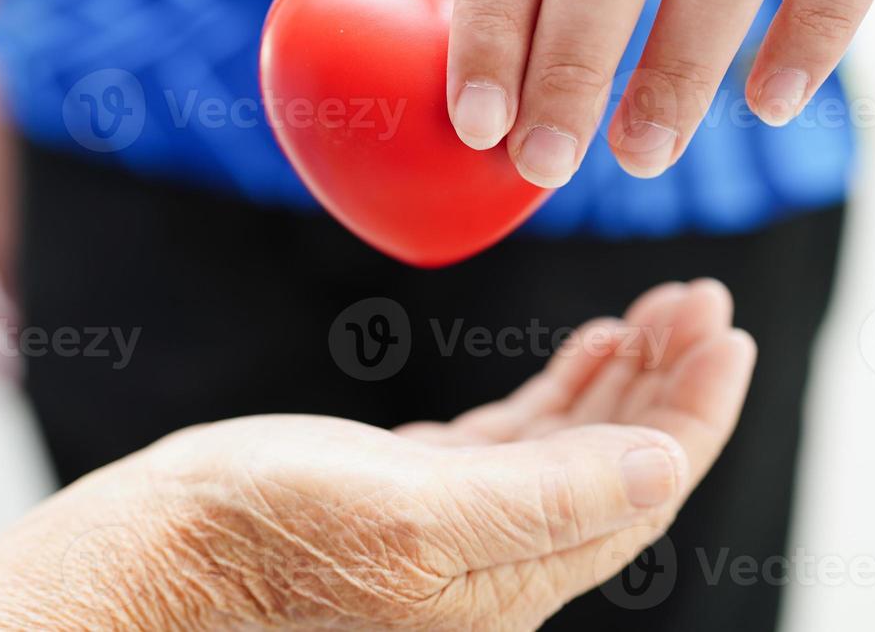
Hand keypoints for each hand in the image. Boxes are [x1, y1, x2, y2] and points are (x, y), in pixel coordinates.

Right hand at [0, 281, 753, 630]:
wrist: (146, 564)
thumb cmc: (256, 541)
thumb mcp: (411, 517)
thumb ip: (544, 502)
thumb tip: (665, 470)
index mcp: (512, 574)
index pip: (640, 488)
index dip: (694, 411)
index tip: (728, 332)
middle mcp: (498, 558)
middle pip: (618, 462)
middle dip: (669, 381)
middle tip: (701, 299)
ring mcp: (456, 524)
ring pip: (574, 446)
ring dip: (622, 378)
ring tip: (662, 312)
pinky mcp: (413, 491)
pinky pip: (518, 440)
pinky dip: (561, 390)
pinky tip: (588, 349)